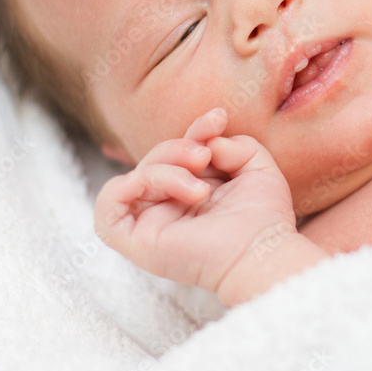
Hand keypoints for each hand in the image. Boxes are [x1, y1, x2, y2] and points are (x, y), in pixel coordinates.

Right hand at [94, 107, 310, 299]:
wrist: (261, 251)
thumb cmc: (263, 217)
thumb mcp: (256, 165)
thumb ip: (230, 143)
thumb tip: (205, 144)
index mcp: (192, 190)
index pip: (178, 153)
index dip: (193, 131)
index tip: (218, 119)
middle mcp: (169, 206)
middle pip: (154, 160)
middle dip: (177, 147)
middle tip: (205, 156)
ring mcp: (150, 223)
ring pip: (135, 176)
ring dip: (166, 167)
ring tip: (201, 186)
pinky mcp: (135, 241)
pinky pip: (109, 203)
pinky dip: (133, 183)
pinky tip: (175, 189)